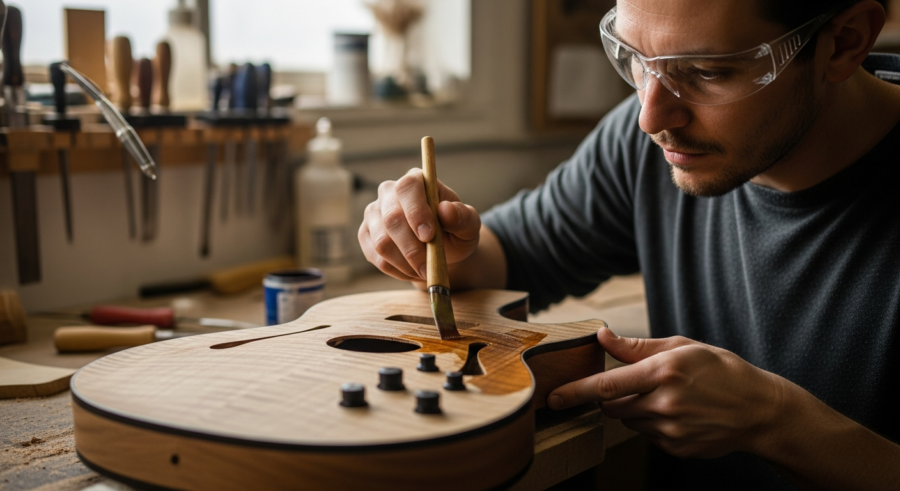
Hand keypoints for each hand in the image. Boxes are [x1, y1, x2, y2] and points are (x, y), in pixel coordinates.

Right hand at [359, 168, 481, 282]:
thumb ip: (463, 217)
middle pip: (391, 218)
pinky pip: (375, 256)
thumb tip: (446, 210)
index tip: (429, 236)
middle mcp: (389, 192)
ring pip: (381, 242)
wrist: (443, 250)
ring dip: (405, 263)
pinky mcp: (366, 235)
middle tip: (428, 268)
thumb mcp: (469, 225)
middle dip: (411, 248)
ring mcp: (374, 213)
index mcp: (417, 180)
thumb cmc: (456, 231)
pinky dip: (396, 270)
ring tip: (424, 271)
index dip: (416, 212)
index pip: (407, 188)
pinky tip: (412, 272)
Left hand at [548, 327, 786, 458]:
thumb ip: (636, 346)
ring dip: (635, 409)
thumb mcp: (681, 347)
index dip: (576, 392)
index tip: (553, 397)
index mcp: (663, 372)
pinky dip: (652, 424)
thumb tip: (602, 336)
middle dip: (612, 396)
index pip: (606, 385)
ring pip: (628, 421)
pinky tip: (679, 414)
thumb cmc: (720, 370)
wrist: (760, 410)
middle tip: (637, 384)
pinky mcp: (676, 448)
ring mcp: (670, 430)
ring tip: (668, 397)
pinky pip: (647, 436)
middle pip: (612, 406)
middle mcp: (664, 403)